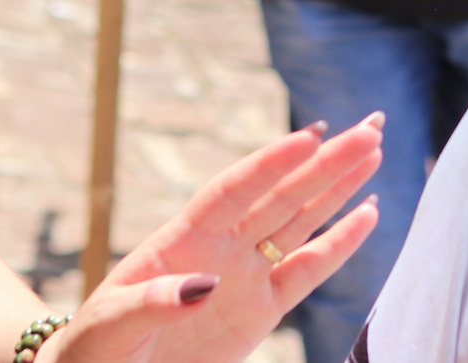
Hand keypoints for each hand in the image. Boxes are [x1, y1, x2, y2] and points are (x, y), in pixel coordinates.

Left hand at [50, 117, 384, 362]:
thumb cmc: (95, 347)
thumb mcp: (112, 324)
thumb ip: (152, 301)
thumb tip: (200, 285)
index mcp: (182, 239)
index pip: (234, 190)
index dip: (272, 163)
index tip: (311, 135)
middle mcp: (220, 247)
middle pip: (280, 195)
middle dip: (325, 161)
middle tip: (370, 127)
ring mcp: (244, 275)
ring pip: (300, 221)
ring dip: (337, 187)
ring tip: (373, 149)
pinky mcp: (262, 310)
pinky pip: (307, 270)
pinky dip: (339, 243)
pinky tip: (367, 213)